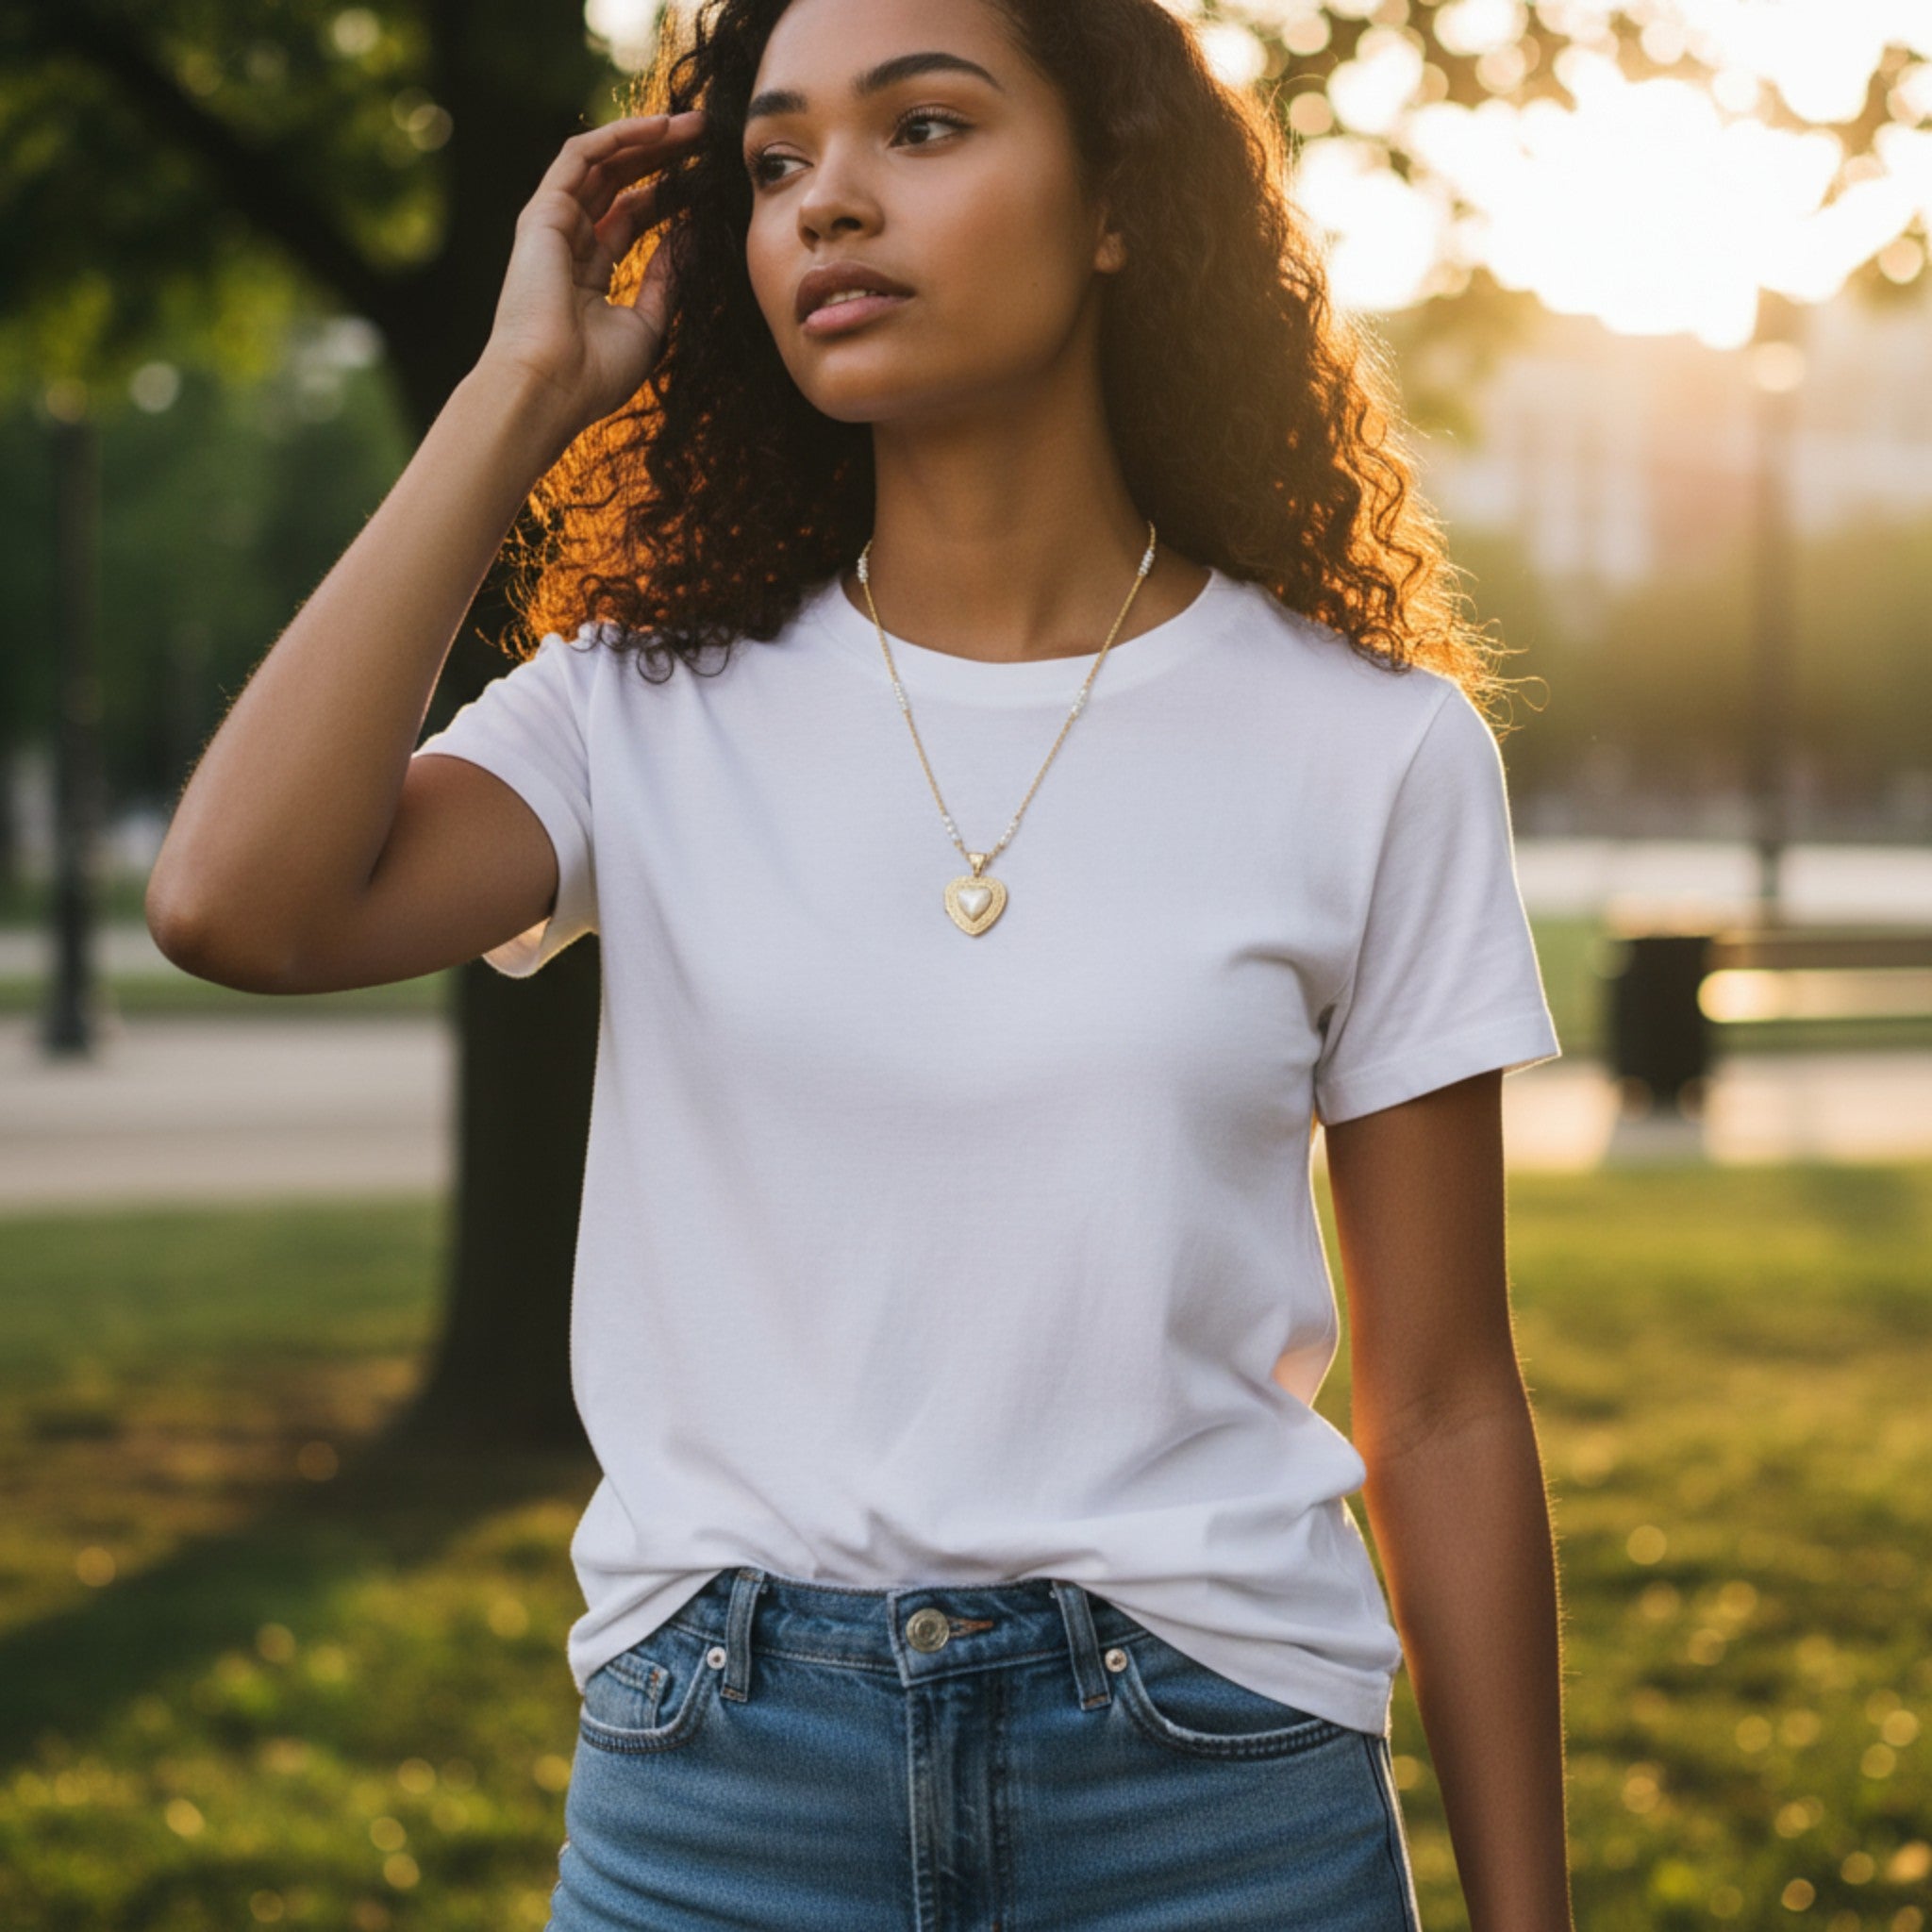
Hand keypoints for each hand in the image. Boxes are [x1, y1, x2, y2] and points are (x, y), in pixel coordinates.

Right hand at [478, 108, 706, 433]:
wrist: (550, 387)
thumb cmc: (594, 374)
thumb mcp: (646, 326)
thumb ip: (664, 282)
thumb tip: (687, 241)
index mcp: (589, 273)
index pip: (631, 217)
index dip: (670, 195)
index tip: (710, 180)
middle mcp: (569, 243)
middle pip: (619, 183)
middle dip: (664, 156)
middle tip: (708, 136)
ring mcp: (553, 225)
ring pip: (603, 162)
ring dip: (647, 138)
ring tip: (694, 125)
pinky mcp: (542, 212)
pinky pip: (581, 156)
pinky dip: (619, 137)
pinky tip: (659, 128)